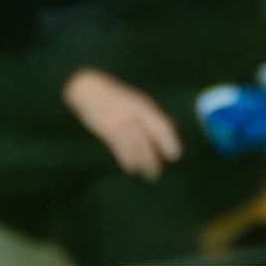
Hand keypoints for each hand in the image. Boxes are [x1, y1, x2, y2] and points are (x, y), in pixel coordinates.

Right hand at [63, 69, 181, 180]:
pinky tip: (132, 168)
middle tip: (159, 171)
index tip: (175, 156)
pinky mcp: (107, 131)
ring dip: (143, 164)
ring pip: (134, 148)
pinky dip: (128, 161)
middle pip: (147, 141)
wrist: (89, 90)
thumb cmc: (119, 98)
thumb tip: (175, 129)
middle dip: (154, 159)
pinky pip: (120, 150)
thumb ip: (154, 116)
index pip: (161, 125)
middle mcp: (132, 115)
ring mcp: (118, 123)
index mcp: (144, 107)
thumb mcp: (139, 102)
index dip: (169, 141)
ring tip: (151, 175)